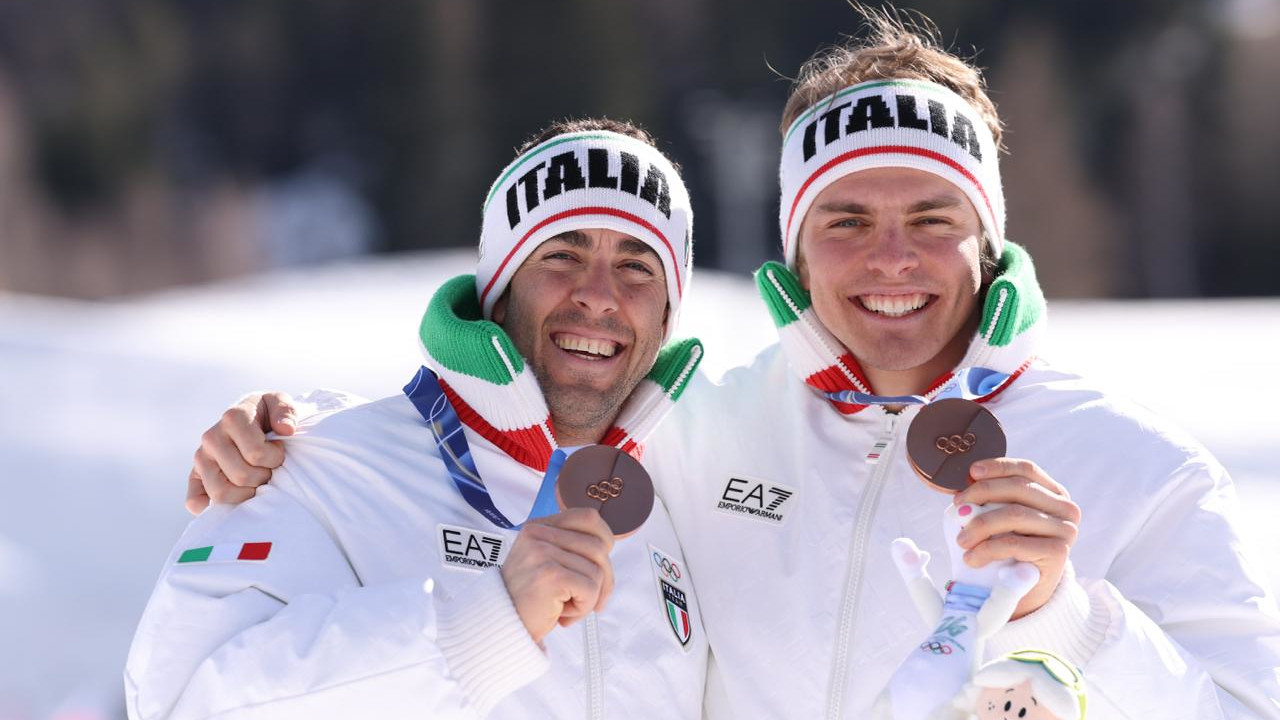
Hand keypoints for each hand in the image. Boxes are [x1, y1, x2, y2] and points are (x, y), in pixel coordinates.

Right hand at [187, 392, 297, 514]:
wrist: (253, 419)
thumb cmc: (269, 415)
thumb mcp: (281, 404)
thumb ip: (287, 411)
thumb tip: (286, 429)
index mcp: (232, 418)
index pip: (256, 453)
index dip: (274, 457)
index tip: (279, 449)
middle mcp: (211, 438)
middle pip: (241, 476)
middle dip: (264, 476)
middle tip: (270, 467)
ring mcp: (200, 459)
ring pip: (221, 493)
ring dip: (246, 493)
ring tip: (256, 480)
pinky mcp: (194, 477)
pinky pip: (195, 502)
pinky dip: (214, 507)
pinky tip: (234, 499)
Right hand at [499, 508, 614, 643]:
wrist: (500, 627)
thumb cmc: (527, 599)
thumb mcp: (545, 562)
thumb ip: (570, 549)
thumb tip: (608, 547)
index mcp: (538, 527)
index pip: (588, 518)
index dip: (604, 540)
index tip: (599, 564)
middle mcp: (538, 535)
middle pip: (599, 547)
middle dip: (604, 578)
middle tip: (588, 599)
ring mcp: (542, 553)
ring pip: (597, 570)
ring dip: (589, 597)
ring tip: (565, 608)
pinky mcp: (550, 575)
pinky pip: (590, 589)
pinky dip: (583, 608)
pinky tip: (562, 615)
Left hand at [952, 458, 1080, 619]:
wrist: (1022, 594)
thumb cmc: (1007, 552)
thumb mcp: (1000, 519)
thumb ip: (990, 498)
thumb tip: (967, 480)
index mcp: (1054, 494)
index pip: (1026, 470)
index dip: (998, 466)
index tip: (972, 472)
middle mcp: (1065, 509)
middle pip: (1018, 488)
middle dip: (981, 493)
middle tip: (958, 507)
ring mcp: (1065, 530)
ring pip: (1014, 514)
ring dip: (979, 525)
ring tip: (961, 540)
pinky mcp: (1058, 553)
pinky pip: (1013, 543)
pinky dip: (986, 549)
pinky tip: (972, 558)